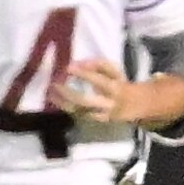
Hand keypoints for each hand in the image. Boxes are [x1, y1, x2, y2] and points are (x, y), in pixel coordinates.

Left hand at [55, 59, 175, 127]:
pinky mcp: (94, 121)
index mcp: (116, 89)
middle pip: (86, 101)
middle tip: (54, 83)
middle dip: (68, 93)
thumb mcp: (115, 71)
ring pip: (79, 111)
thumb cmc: (120, 84)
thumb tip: (79, 63)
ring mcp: (100, 115)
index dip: (84, 74)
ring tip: (50, 91)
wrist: (133, 107)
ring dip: (62, 102)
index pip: (99, 81)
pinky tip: (54, 99)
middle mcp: (108, 105)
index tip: (68, 67)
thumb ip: (98, 65)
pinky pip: (77, 115)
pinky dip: (65, 107)